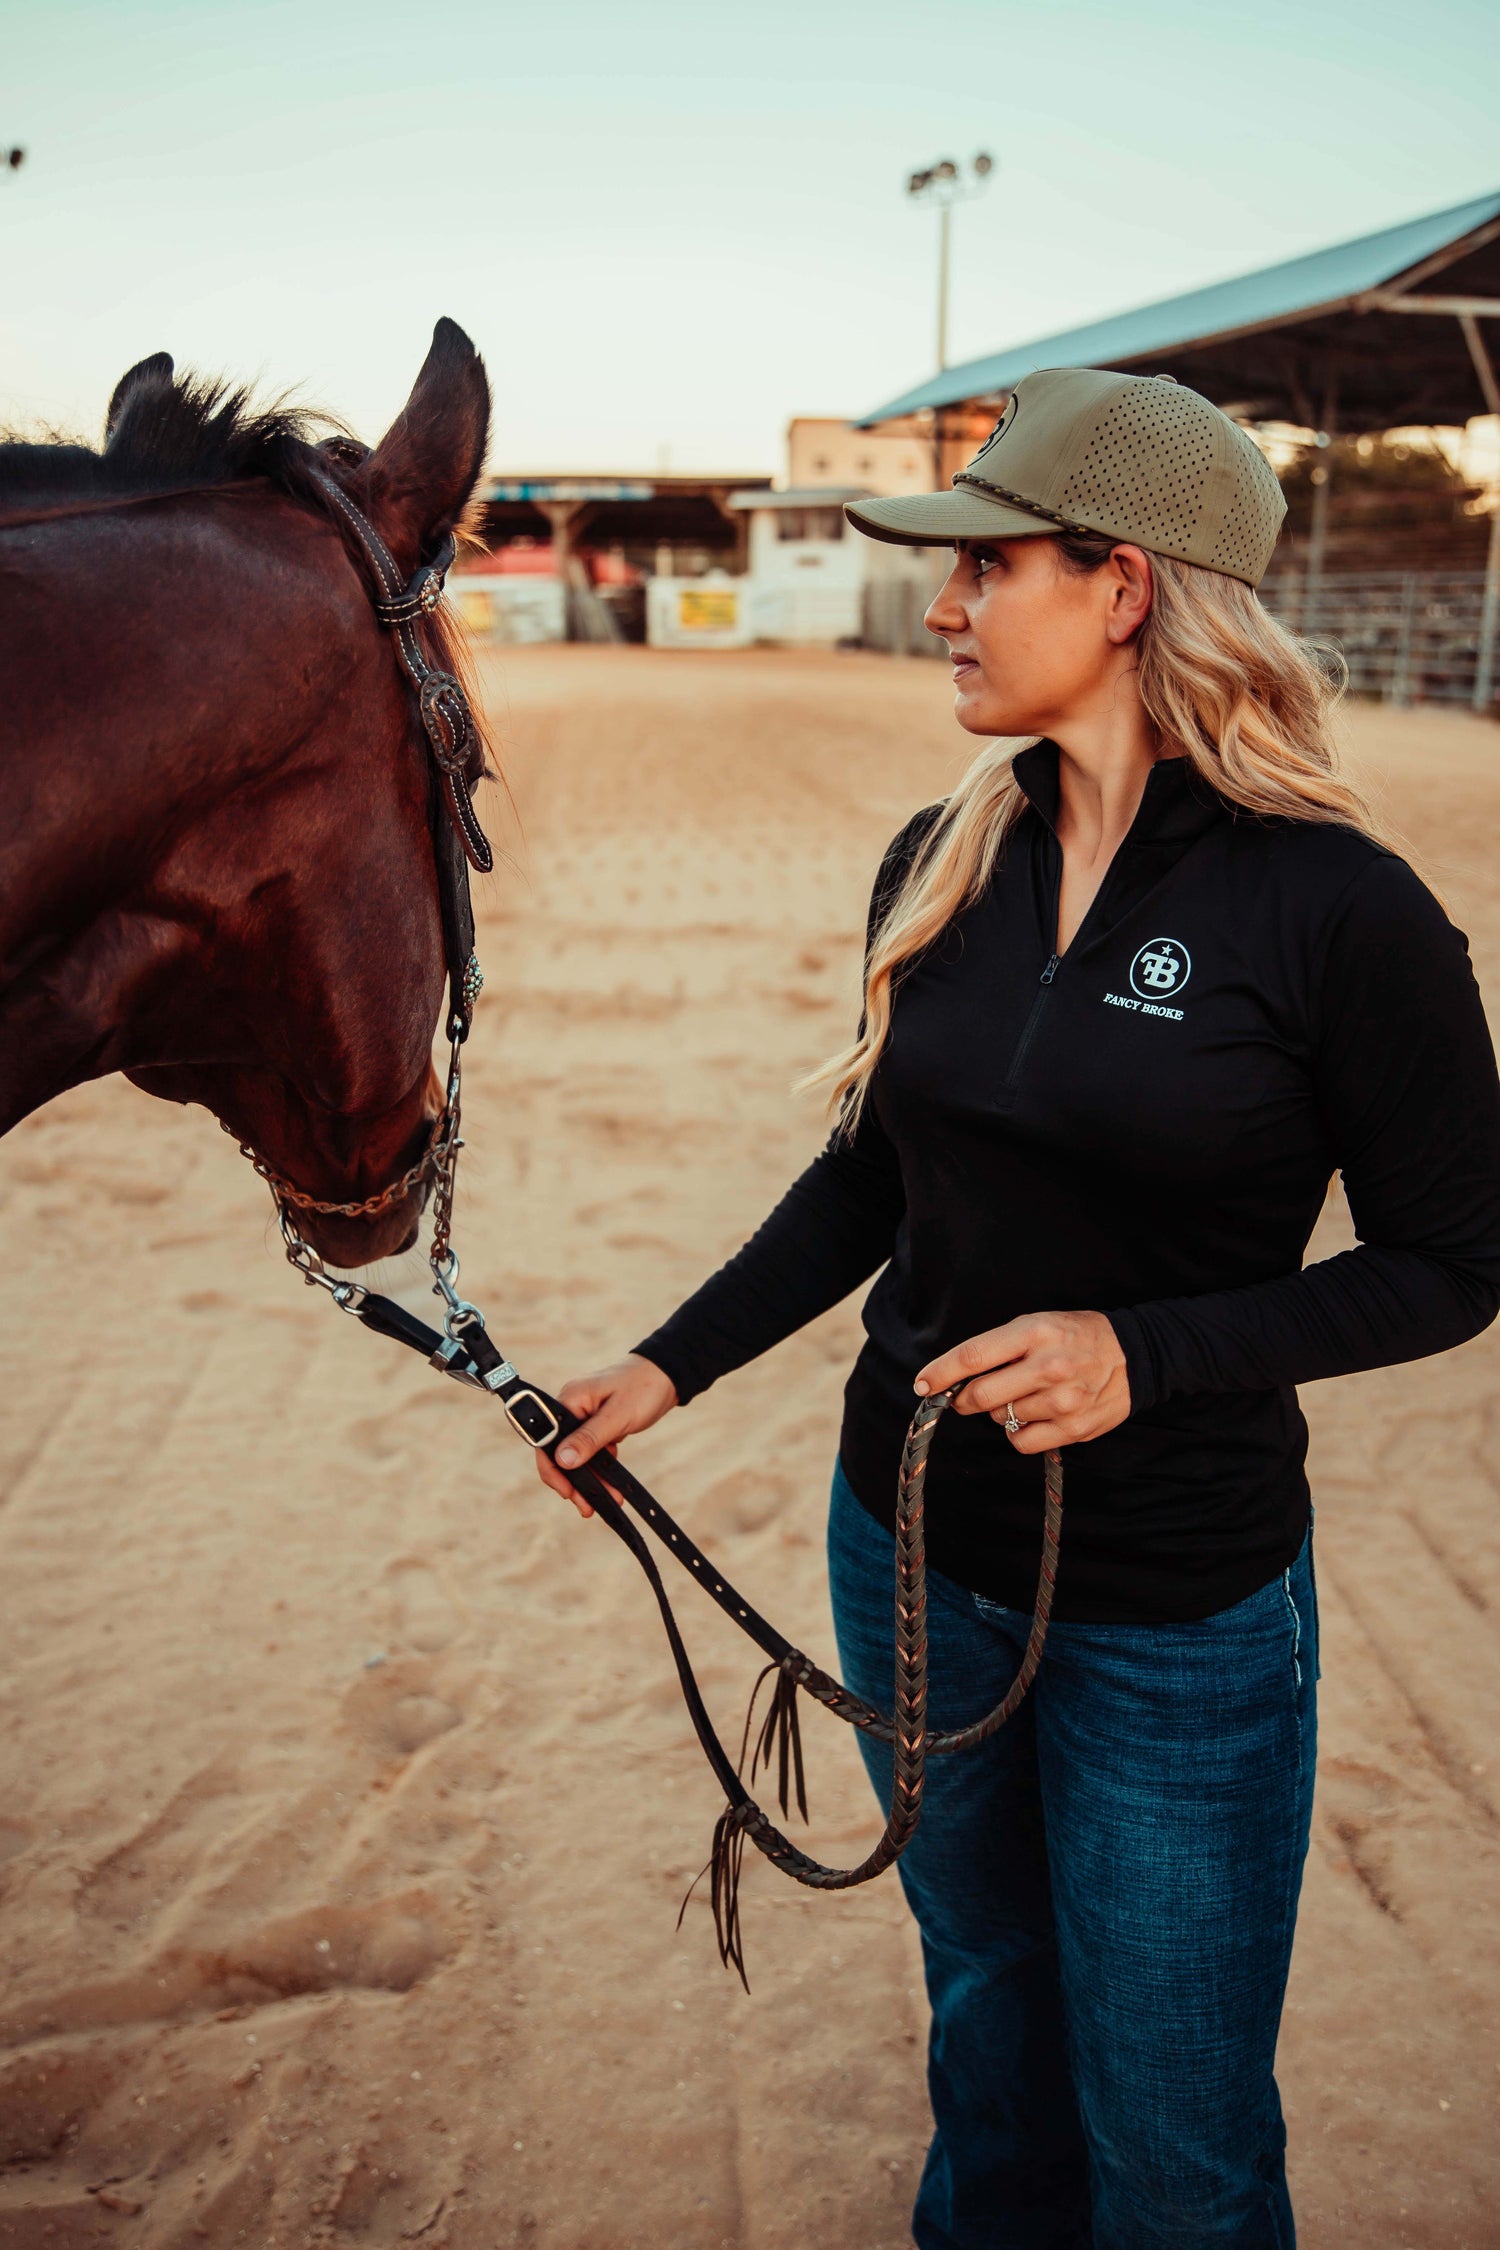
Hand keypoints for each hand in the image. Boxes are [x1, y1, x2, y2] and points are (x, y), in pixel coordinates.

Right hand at [533, 1353, 678, 1516]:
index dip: (553, 1469)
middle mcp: (571, 1408)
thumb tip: (562, 1461)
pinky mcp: (597, 1426)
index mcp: (569, 1400)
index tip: (567, 1493)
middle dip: (573, 1482)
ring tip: (605, 1503)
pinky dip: (600, 1471)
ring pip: (577, 1457)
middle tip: (586, 1507)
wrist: (666, 1376)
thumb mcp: (617, 1416)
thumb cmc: (643, 1387)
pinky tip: (611, 1488)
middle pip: (560, 1452)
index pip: (547, 1440)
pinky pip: (592, 1453)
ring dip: (589, 1481)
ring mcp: (583, 1418)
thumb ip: (589, 1438)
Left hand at [914, 1311, 1129, 1453]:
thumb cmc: (1076, 1337)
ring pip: (1001, 1419)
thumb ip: (998, 1348)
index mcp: (1034, 1332)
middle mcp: (1048, 1366)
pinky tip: (1035, 1416)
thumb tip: (953, 1378)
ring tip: (1024, 1395)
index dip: (940, 1374)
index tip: (922, 1384)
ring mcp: (1062, 1400)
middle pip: (980, 1396)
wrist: (1135, 1355)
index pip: (972, 1357)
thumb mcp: (1037, 1324)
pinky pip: (1022, 1442)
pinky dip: (1019, 1433)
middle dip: (963, 1399)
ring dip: (1001, 1412)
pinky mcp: (1074, 1428)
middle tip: (966, 1396)